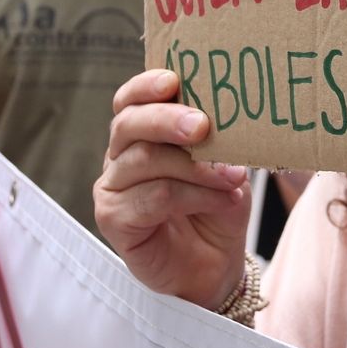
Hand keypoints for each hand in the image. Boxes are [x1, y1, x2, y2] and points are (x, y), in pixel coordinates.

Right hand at [94, 69, 251, 309]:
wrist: (216, 266)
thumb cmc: (217, 205)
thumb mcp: (225, 164)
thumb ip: (219, 140)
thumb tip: (231, 115)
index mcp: (141, 133)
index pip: (130, 100)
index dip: (146, 86)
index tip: (173, 80)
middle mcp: (119, 156)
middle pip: (130, 124)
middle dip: (167, 119)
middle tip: (203, 126)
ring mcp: (113, 188)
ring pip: (145, 161)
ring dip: (196, 166)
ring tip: (233, 176)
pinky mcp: (114, 219)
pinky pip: (153, 197)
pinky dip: (195, 195)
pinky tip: (223, 199)